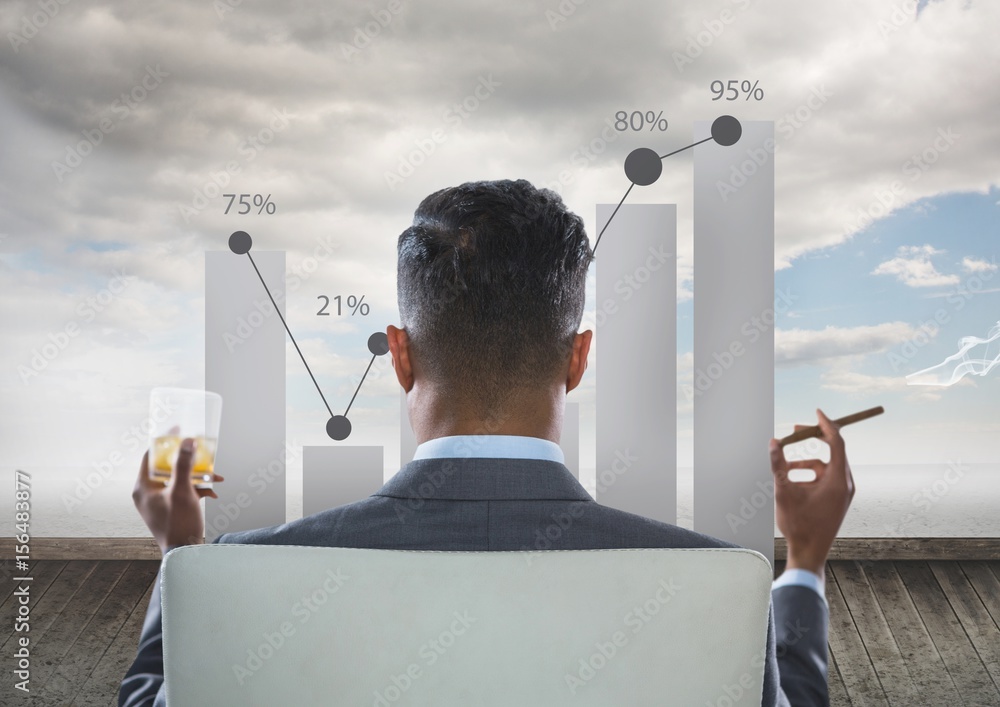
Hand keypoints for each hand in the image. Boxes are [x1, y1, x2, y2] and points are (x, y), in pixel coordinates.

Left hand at [132, 437, 224, 553]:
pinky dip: (197, 490)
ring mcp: (158, 502)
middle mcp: (147, 494)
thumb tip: (186, 441)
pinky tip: (212, 493)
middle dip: (188, 461)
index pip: (150, 456)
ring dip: (197, 476)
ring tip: (215, 476)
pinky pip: (182, 492)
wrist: (185, 553)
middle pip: (167, 467)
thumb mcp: (183, 491)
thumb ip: (184, 465)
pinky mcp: (170, 509)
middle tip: (201, 452)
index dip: (164, 442)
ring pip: (178, 479)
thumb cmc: (179, 524)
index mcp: (143, 488)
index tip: (178, 431)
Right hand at [769, 409, 855, 577]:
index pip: (836, 442)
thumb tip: (773, 442)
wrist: (809, 553)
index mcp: (837, 480)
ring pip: (826, 465)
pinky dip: (809, 474)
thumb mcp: (784, 492)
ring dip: (806, 461)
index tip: (816, 411)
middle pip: (834, 450)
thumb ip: (778, 465)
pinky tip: (791, 481)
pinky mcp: (837, 499)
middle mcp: (845, 484)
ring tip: (784, 467)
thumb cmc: (799, 525)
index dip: (826, 424)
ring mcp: (842, 493)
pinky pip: (825, 477)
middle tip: (796, 430)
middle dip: (813, 439)